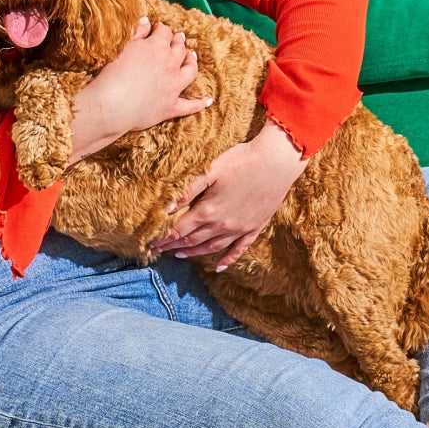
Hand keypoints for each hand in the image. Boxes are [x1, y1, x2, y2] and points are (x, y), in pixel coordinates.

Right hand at [69, 17, 208, 163]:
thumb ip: (135, 32)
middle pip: (179, 49)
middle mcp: (170, 65)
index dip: (162, 29)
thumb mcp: (121, 47)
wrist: (111, 106)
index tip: (159, 28)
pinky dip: (200, 103)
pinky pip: (190, 105)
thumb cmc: (111, 74)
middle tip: (178, 38)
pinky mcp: (171, 107)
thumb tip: (146, 21)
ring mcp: (173, 87)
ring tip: (192, 56)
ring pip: (190, 71)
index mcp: (156, 48)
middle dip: (178, 42)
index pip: (164, 33)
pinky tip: (208, 100)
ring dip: (192, 62)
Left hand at [159, 123, 307, 270]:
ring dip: (195, 253)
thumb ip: (187, 191)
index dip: (164, 238)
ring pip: (212, 247)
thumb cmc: (242, 160)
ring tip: (181, 255)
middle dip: (175, 246)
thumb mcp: (210, 171)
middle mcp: (222, 224)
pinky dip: (228, 260)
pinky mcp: (254, 227)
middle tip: (161, 250)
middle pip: (193, 240)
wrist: (276, 162)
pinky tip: (220, 266)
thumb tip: (166, 208)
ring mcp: (239, 228)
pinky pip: (239, 249)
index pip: (179, 230)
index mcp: (208, 210)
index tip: (152, 243)